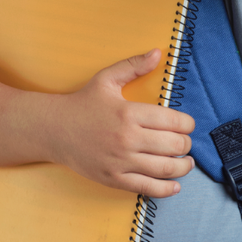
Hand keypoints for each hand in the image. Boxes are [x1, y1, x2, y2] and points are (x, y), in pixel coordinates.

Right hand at [39, 49, 195, 197]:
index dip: (188, 124)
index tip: (187, 124)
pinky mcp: (114, 179)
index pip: (174, 121)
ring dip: (183, 166)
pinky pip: (148, 188)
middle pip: (174, 145)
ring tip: (186, 162)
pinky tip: (175, 185)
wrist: (54, 130)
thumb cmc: (83, 103)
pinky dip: (167, 189)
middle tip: (185, 142)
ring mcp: (121, 161)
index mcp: (129, 113)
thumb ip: (134, 66)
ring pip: (166, 168)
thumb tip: (158, 52)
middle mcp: (127, 138)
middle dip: (186, 144)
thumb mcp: (107, 79)